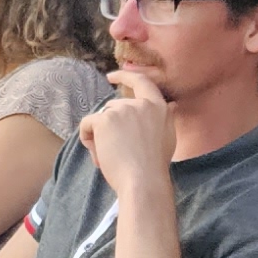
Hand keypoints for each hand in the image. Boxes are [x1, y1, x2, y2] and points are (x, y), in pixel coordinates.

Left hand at [80, 71, 175, 195]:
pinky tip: (97, 154)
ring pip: (101, 119)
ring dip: (100, 136)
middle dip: (110, 126)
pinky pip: (87, 125)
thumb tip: (170, 105)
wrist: (144, 181)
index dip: (125, 76)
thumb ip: (165, 118)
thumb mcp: (168, 136)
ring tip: (109, 157)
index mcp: (158, 107)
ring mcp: (122, 110)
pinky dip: (87, 138)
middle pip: (114, 108)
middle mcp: (140, 104)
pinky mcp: (105, 120)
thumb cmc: (154, 166)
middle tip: (115, 150)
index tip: (111, 76)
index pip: (142, 82)